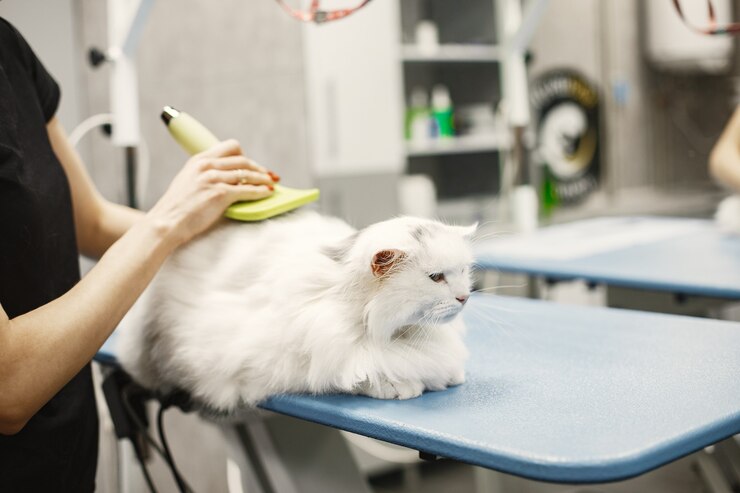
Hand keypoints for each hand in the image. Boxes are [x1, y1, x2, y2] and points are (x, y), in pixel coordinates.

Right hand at [147, 139, 275, 245]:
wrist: (167, 222)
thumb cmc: (177, 208)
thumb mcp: (188, 181)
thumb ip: (205, 175)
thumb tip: (226, 177)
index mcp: (199, 160)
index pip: (230, 147)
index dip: (245, 155)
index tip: (253, 164)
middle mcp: (206, 165)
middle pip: (242, 159)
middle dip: (259, 167)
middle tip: (268, 175)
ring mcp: (213, 179)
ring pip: (248, 174)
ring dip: (263, 179)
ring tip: (272, 183)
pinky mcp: (219, 194)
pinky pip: (247, 190)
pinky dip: (261, 191)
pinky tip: (267, 193)